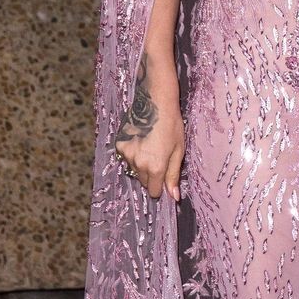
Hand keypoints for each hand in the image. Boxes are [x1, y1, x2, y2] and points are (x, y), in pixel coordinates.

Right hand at [113, 55, 184, 201]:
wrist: (155, 101)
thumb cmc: (172, 124)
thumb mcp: (178, 151)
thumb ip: (173, 175)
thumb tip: (174, 197)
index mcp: (155, 167)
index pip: (153, 191)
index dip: (159, 188)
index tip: (163, 180)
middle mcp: (138, 163)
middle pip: (143, 181)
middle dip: (151, 176)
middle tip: (159, 158)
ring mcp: (127, 154)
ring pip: (134, 169)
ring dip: (141, 164)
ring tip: (151, 146)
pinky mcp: (119, 144)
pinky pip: (126, 157)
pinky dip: (133, 153)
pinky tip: (141, 140)